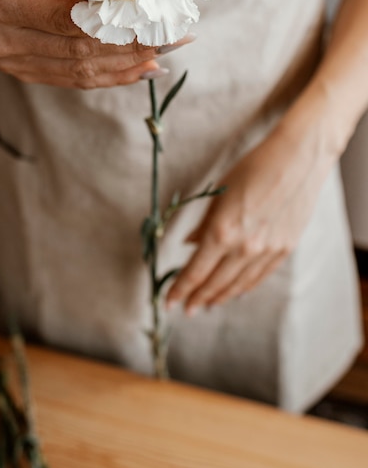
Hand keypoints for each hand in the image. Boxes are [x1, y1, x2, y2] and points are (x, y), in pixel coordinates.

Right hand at [0, 0, 162, 87]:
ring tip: (164, 54)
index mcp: (0, 0)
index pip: (67, 19)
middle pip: (79, 51)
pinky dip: (111, 76)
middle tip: (171, 37)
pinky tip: (141, 70)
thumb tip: (130, 5)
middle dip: (131, 47)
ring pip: (81, 72)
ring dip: (127, 66)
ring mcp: (12, 63)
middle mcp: (2, 39)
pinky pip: (75, 80)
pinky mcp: (24, 73)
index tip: (154, 20)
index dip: (115, 25)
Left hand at [166, 117, 334, 312]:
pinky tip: (236, 292)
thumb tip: (189, 245)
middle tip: (186, 309)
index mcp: (223, 232)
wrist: (297, 159)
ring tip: (207, 305)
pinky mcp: (285, 248)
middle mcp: (244, 247)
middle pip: (215, 283)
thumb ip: (204, 225)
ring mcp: (267, 250)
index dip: (180, 289)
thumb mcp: (221, 194)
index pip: (195, 272)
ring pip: (238, 284)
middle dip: (197, 298)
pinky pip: (260, 276)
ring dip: (220, 297)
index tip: (169, 301)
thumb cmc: (254, 168)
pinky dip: (245, 287)